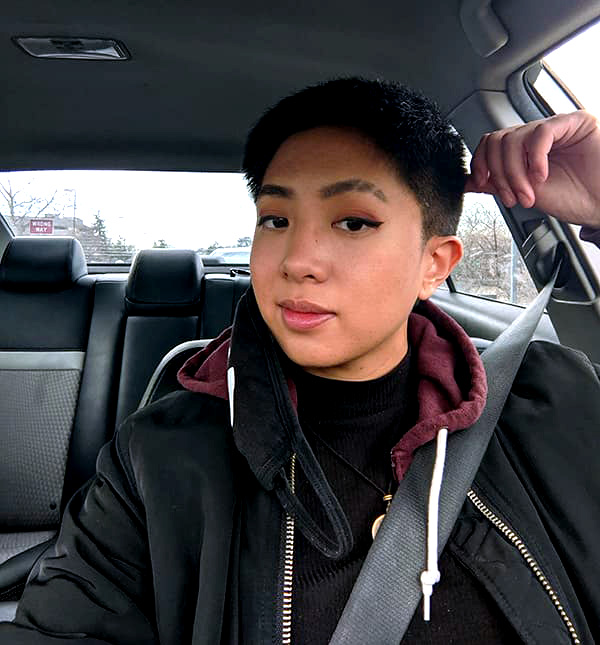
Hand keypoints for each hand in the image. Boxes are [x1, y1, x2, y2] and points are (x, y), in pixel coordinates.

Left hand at [465, 111, 599, 228]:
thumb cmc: (571, 199)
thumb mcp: (522, 193)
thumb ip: (495, 184)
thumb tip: (466, 182)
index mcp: (523, 149)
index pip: (490, 143)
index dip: (480, 162)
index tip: (481, 183)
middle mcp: (536, 136)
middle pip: (498, 141)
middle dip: (499, 174)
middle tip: (512, 198)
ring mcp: (554, 127)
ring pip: (515, 139)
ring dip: (515, 173)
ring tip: (528, 194)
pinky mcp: (575, 122)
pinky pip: (541, 133)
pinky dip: (535, 159)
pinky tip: (541, 176)